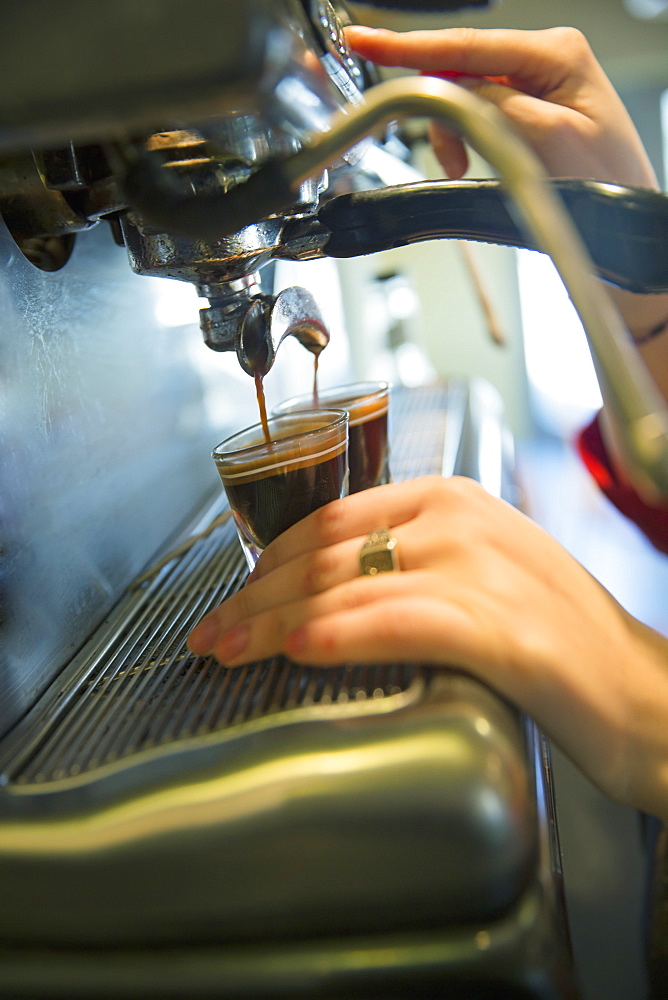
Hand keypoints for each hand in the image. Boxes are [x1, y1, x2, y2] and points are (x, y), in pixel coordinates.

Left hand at [188, 476, 667, 817]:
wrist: (646, 694)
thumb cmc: (559, 640)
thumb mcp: (480, 570)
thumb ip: (411, 561)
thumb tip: (325, 586)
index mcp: (451, 500)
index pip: (332, 519)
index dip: (269, 560)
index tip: (232, 596)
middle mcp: (460, 522)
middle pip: (326, 552)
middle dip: (254, 595)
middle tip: (210, 633)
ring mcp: (482, 571)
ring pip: (347, 587)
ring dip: (274, 622)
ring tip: (228, 653)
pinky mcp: (502, 631)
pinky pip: (399, 623)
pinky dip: (339, 636)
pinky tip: (298, 651)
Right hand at [345, 24, 658, 189]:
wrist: (623, 233)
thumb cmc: (605, 189)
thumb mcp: (543, 141)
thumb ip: (491, 105)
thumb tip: (448, 87)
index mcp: (556, 54)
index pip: (466, 45)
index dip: (408, 46)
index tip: (364, 40)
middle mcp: (545, 60)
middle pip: (459, 68)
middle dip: (440, 112)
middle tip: (450, 159)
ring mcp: (535, 85)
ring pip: (462, 95)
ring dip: (452, 133)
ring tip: (466, 167)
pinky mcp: (525, 112)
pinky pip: (475, 115)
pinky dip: (463, 141)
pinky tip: (474, 163)